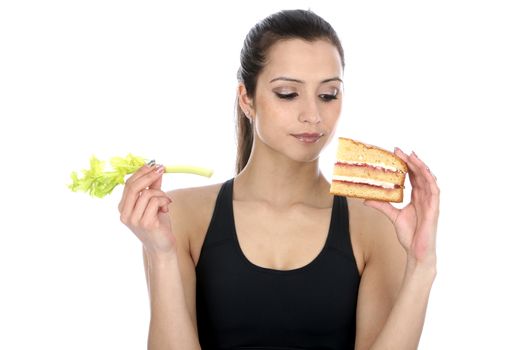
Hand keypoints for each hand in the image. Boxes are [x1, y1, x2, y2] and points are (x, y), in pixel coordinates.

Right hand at [118, 162, 176, 256]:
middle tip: (161, 169)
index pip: (128, 184)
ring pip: (148, 194)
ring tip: (166, 202)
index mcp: (123, 208)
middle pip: (134, 186)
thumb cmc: (158, 226)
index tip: (153, 164)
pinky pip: (156, 202)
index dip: (141, 172)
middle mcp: (125, 214)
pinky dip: (165, 201)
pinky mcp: (146, 223)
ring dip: (162, 194)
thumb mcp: (154, 204)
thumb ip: (153, 188)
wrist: (162, 248)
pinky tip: (166, 209)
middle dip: (149, 175)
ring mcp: (134, 220)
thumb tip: (156, 170)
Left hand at [364, 148, 439, 266]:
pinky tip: (424, 172)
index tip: (397, 154)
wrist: (417, 250)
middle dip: (411, 161)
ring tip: (411, 156)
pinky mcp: (434, 208)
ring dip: (420, 166)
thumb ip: (382, 206)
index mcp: (417, 198)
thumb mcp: (392, 216)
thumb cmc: (409, 234)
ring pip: (427, 179)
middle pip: (419, 175)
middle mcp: (425, 197)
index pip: (413, 177)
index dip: (407, 165)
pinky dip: (430, 180)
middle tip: (399, 150)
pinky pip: (434, 190)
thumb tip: (366, 199)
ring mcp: (431, 202)